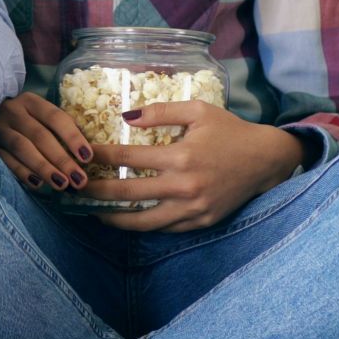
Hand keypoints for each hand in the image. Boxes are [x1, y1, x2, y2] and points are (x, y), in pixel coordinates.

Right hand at [0, 92, 95, 193]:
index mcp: (30, 102)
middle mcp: (12, 111)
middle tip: (78, 179)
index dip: (72, 137)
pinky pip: (4, 159)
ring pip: (22, 148)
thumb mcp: (38, 115)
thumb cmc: (21, 119)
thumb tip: (89, 151)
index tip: (88, 157)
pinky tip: (36, 184)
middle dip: (61, 159)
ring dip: (44, 167)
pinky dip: (21, 171)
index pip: (55, 117)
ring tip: (61, 184)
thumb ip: (60, 128)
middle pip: (40, 135)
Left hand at [80, 101, 304, 231]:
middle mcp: (184, 187)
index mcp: (180, 157)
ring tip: (92, 211)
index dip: (100, 158)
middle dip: (95, 193)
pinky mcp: (201, 222)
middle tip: (73, 189)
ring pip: (143, 221)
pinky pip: (164, 228)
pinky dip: (142, 225)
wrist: (265, 160)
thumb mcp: (198, 111)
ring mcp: (193, 209)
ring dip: (113, 218)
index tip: (80, 155)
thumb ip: (161, 111)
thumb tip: (126, 117)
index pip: (127, 159)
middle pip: (127, 195)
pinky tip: (125, 219)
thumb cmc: (229, 131)